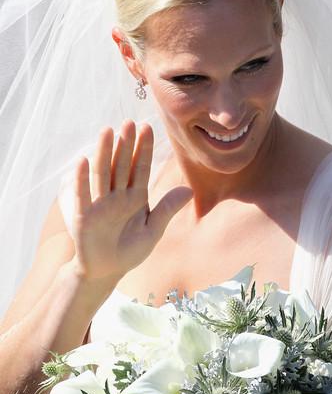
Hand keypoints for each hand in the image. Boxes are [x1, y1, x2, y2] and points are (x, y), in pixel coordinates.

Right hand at [71, 120, 191, 281]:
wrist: (106, 271)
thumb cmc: (130, 251)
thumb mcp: (152, 231)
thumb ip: (167, 209)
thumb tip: (189, 190)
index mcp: (136, 198)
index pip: (141, 168)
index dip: (144, 149)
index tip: (148, 127)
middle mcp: (118, 196)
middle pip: (122, 165)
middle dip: (126, 144)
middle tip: (129, 122)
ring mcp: (100, 204)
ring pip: (103, 173)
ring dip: (104, 152)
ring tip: (107, 131)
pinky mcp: (84, 216)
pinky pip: (83, 194)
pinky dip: (82, 179)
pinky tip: (83, 160)